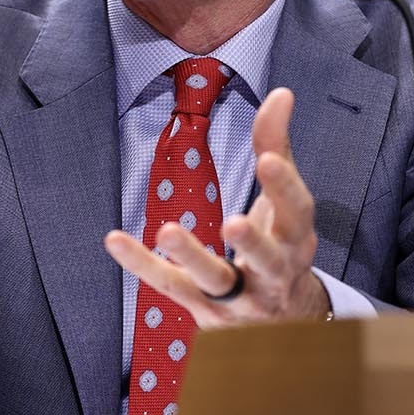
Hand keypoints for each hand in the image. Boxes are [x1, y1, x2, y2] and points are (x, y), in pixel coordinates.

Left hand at [104, 87, 329, 326]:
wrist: (286, 323)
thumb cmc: (283, 245)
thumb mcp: (286, 200)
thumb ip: (278, 144)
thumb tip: (282, 91)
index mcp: (297, 238)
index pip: (297, 213)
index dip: (285, 187)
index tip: (269, 160)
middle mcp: (276, 273)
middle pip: (269, 259)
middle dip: (253, 241)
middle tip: (232, 223)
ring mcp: (241, 298)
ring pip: (219, 282)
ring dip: (194, 259)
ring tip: (168, 232)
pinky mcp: (205, 312)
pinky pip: (171, 287)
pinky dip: (143, 266)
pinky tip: (116, 240)